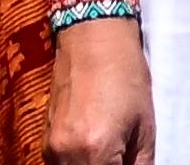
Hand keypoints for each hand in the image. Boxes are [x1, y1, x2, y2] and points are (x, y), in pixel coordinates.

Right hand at [42, 14, 152, 164]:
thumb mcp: (144, 126)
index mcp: (96, 152)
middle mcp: (67, 155)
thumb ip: (140, 164)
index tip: (129, 162)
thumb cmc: (125, 75)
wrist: (94, 37)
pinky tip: (94, 152)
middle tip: (122, 158)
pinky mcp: (45, 140)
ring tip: (110, 155)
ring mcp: (52, 148)